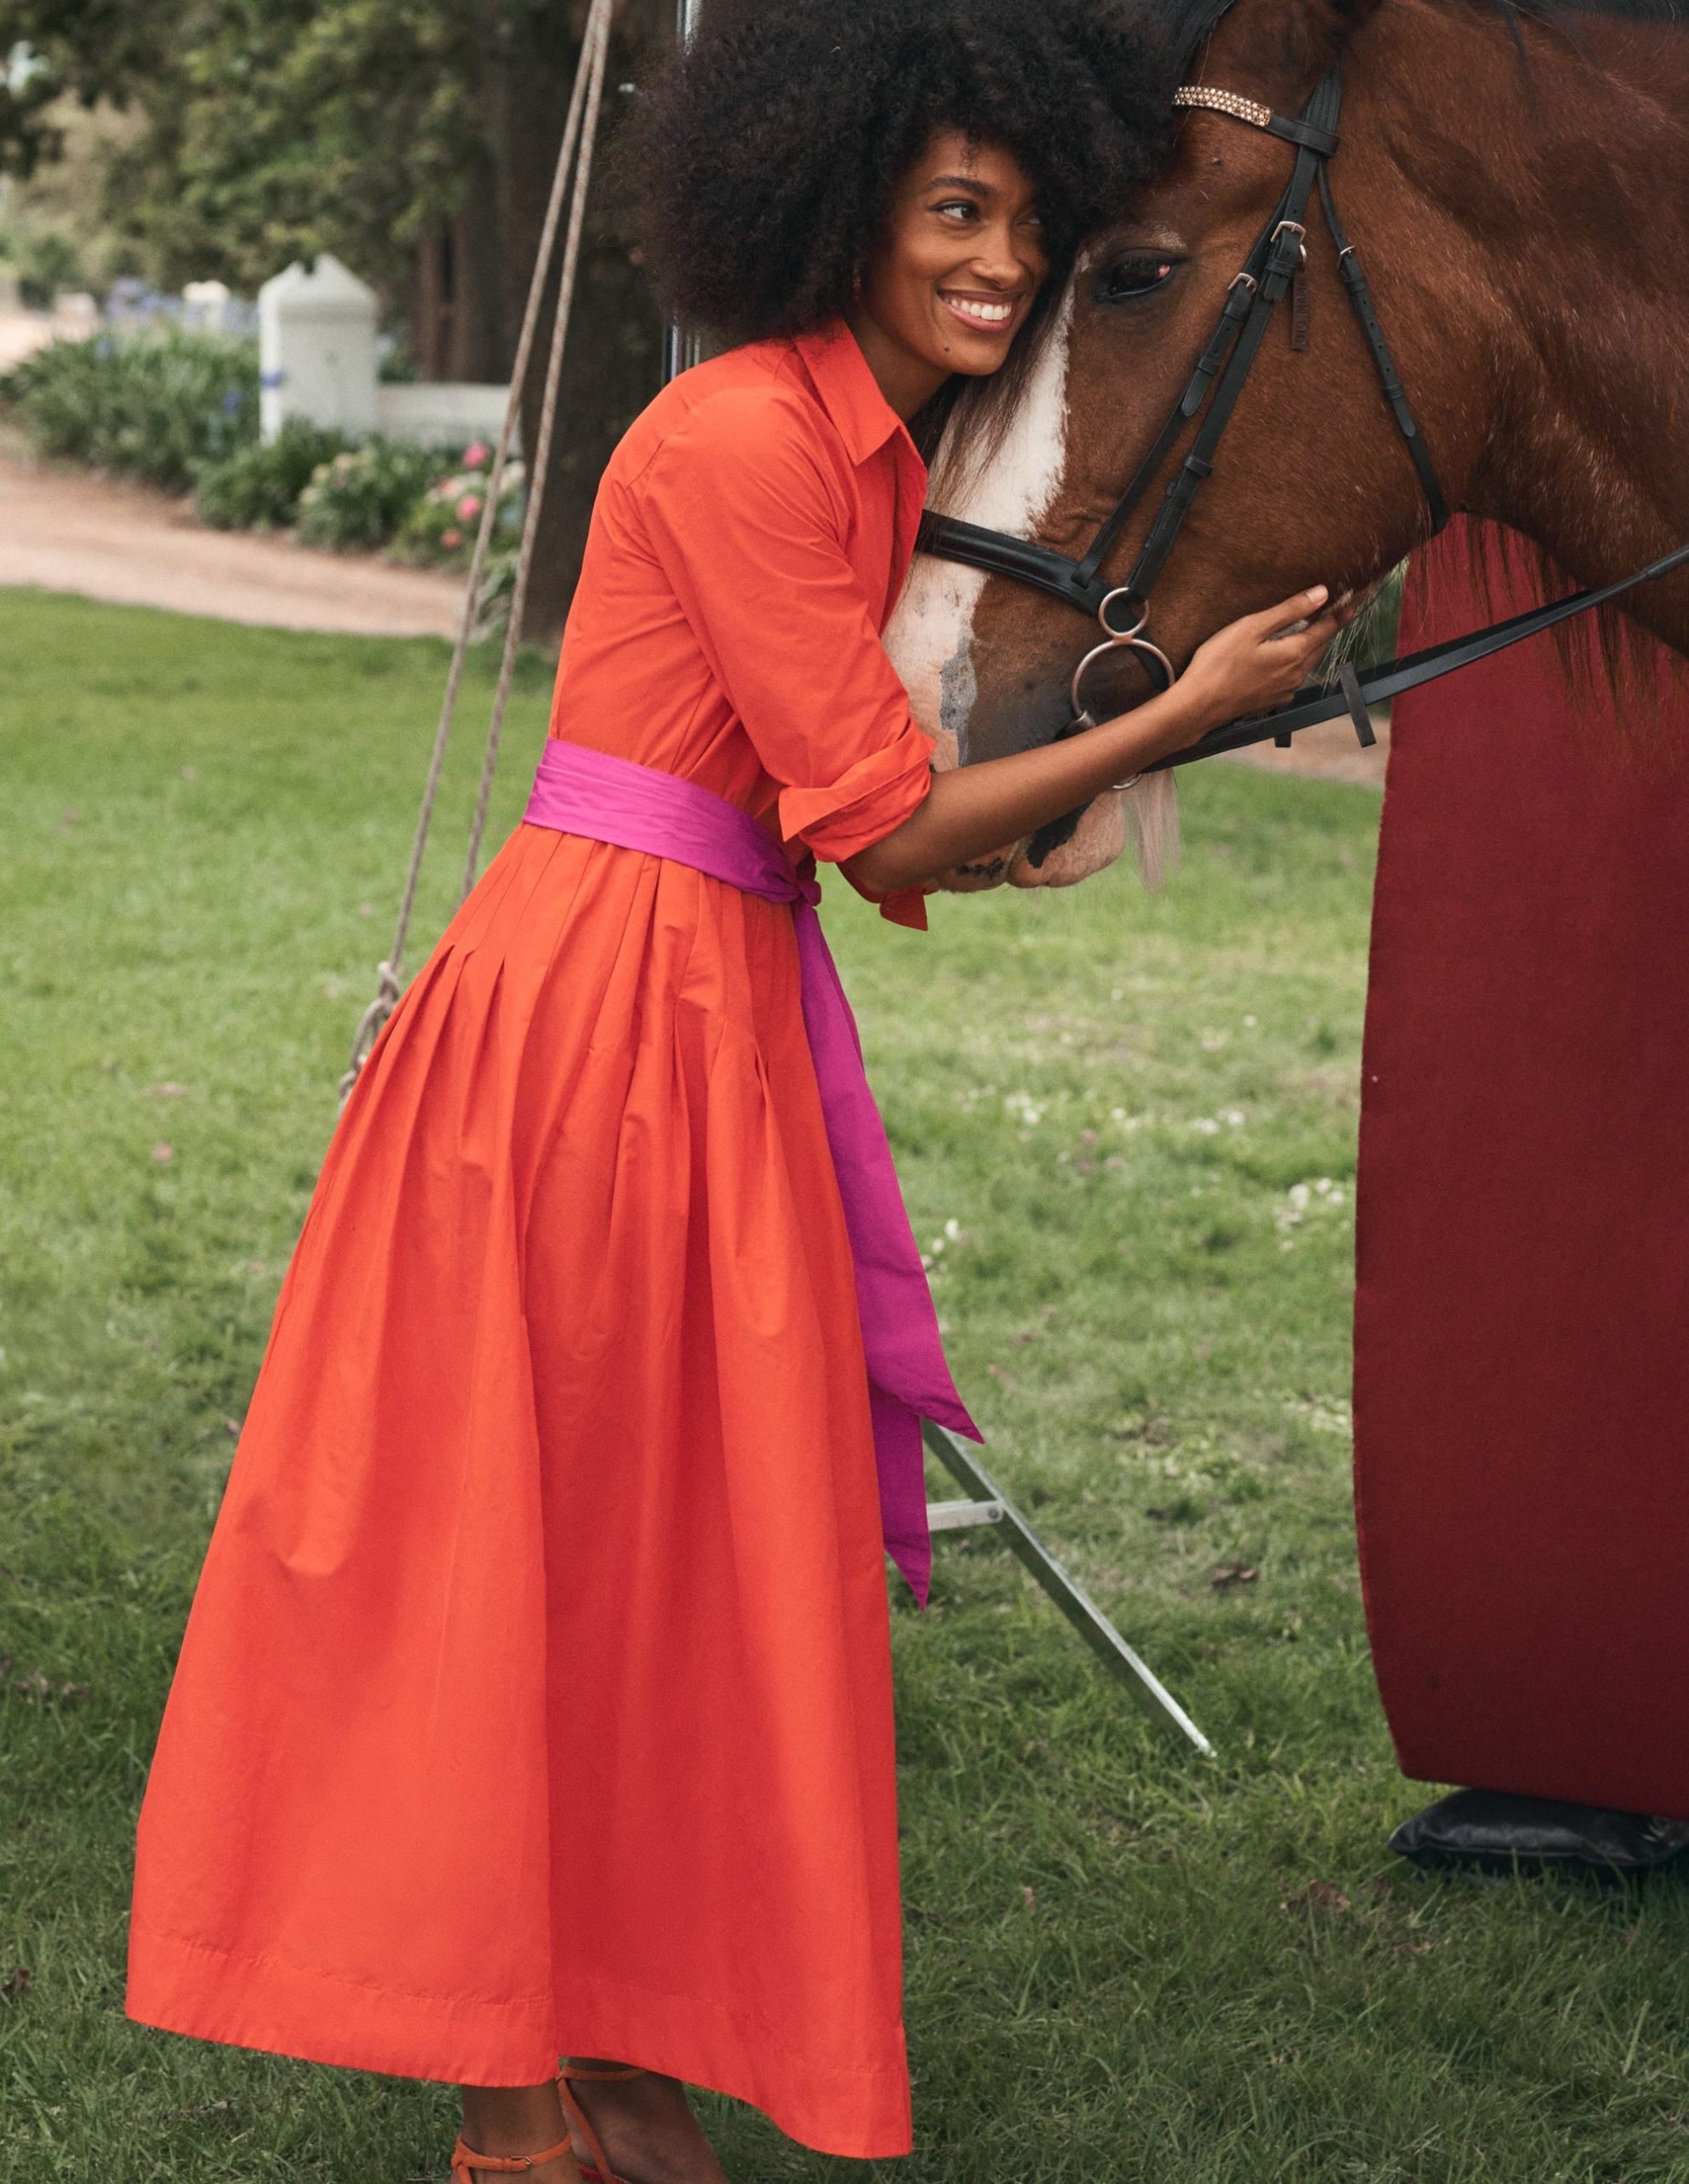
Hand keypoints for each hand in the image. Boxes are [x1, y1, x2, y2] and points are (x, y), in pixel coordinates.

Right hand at [1178, 585, 1352, 735]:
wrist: (1198, 706)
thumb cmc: (1219, 664)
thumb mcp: (1253, 627)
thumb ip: (1290, 610)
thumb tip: (1322, 594)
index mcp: (1294, 653)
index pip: (1327, 627)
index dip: (1342, 611)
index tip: (1357, 599)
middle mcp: (1295, 675)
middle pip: (1318, 646)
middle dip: (1326, 627)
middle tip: (1333, 610)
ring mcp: (1284, 691)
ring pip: (1304, 662)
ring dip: (1308, 645)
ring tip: (1306, 629)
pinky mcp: (1270, 701)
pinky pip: (1289, 677)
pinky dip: (1290, 663)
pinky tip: (1279, 657)